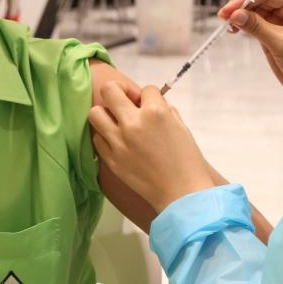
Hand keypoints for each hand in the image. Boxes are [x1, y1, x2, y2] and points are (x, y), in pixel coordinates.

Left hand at [88, 83, 214, 212]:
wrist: (181, 194)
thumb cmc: (187, 161)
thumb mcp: (181, 128)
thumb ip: (164, 110)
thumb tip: (149, 103)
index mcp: (155, 112)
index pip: (146, 89)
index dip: (150, 96)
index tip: (152, 106)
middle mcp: (133, 123)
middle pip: (110, 90)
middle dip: (119, 91)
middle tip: (127, 103)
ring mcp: (118, 142)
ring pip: (95, 113)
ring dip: (106, 113)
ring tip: (117, 122)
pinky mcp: (111, 159)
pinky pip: (98, 138)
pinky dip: (106, 136)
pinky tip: (117, 141)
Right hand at [219, 0, 282, 132]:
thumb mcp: (282, 44)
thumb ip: (257, 27)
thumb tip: (235, 15)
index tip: (228, 10)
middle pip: (260, 0)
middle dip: (241, 6)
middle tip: (223, 17)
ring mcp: (282, 22)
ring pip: (256, 12)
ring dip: (241, 16)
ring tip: (227, 25)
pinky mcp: (275, 35)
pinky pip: (257, 25)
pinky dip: (245, 26)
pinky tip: (235, 30)